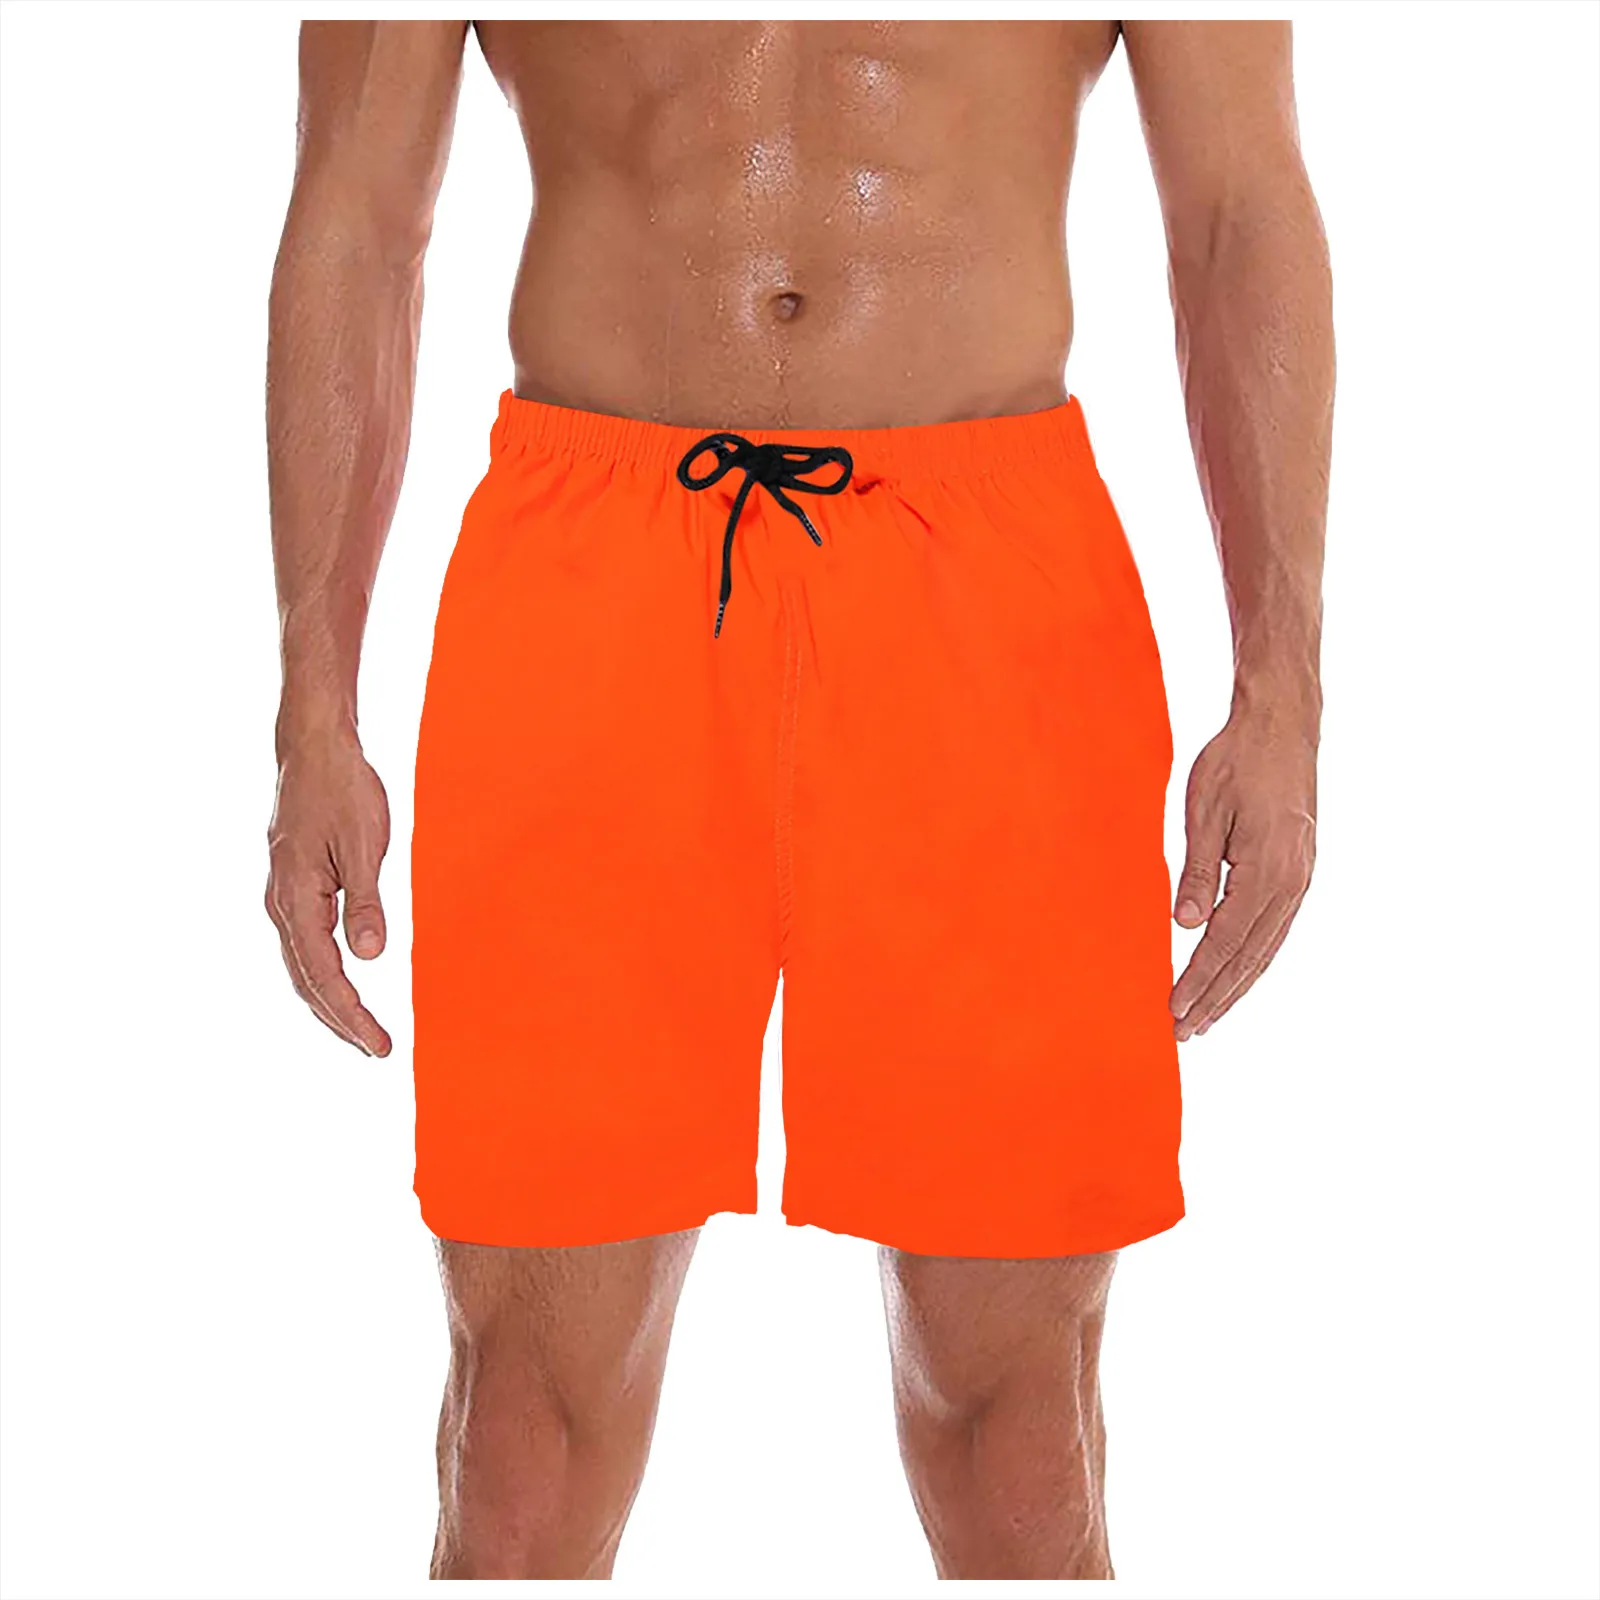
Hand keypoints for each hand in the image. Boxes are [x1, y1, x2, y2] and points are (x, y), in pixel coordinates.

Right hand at [265, 728, 392, 1055]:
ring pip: (304, 965)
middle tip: (376, 1047)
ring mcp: (286, 896)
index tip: (378, 1043)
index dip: (351, 1014)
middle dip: (340, 1019)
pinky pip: (307, 943)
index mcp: (297, 897)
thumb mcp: (364, 846)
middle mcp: (283, 903)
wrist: (316, 749)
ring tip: (362, 1029)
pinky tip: (343, 984)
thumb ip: (365, 903)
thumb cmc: (342, 789)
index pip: (324, 974)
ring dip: (331, 1001)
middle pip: (308, 979)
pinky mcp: (296, 886)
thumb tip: (370, 955)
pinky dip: (325, 973)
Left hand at [1170, 713, 1316, 1040]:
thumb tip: (1185, 925)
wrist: (1282, 725)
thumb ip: (1196, 870)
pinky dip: (1252, 961)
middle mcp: (1292, 882)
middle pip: (1248, 957)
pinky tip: (1234, 978)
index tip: (1173, 1011)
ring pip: (1265, 950)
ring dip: (1234, 987)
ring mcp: (1300, 880)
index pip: (1225, 941)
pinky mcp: (1298, 874)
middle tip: (1184, 1032)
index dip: (1198, 979)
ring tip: (1206, 1018)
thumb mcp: (1204, 810)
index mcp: (1268, 869)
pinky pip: (1273, 931)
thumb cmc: (1236, 759)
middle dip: (1215, 998)